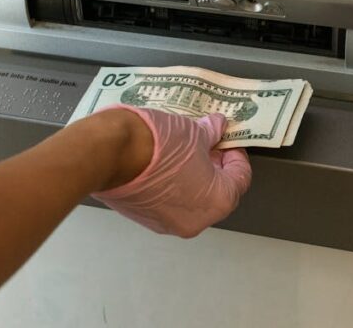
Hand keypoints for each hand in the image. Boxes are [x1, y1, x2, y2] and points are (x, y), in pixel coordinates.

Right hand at [93, 106, 252, 237]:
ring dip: (192, 178)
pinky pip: (167, 203)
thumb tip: (216, 128)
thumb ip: (211, 134)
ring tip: (182, 152)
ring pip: (191, 200)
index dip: (235, 155)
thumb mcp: (194, 132)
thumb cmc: (159, 144)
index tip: (226, 141)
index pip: (241, 178)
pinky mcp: (146, 219)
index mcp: (219, 200)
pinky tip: (162, 164)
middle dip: (214, 167)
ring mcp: (169, 223)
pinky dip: (171, 186)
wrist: (111, 154)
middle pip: (217, 193)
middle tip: (206, 144)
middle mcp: (197, 220)